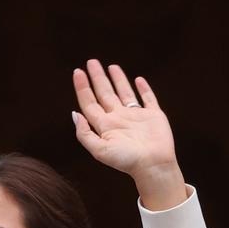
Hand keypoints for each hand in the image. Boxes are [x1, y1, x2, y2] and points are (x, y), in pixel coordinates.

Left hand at [72, 59, 186, 209]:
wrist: (153, 165)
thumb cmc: (126, 160)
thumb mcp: (99, 150)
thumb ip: (85, 133)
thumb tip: (75, 114)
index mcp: (105, 125)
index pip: (90, 102)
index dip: (82, 87)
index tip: (78, 72)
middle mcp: (118, 118)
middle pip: (104, 93)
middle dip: (97, 78)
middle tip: (91, 62)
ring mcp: (136, 116)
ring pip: (124, 93)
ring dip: (117, 80)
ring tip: (111, 66)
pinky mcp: (154, 115)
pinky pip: (148, 98)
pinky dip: (143, 89)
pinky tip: (138, 79)